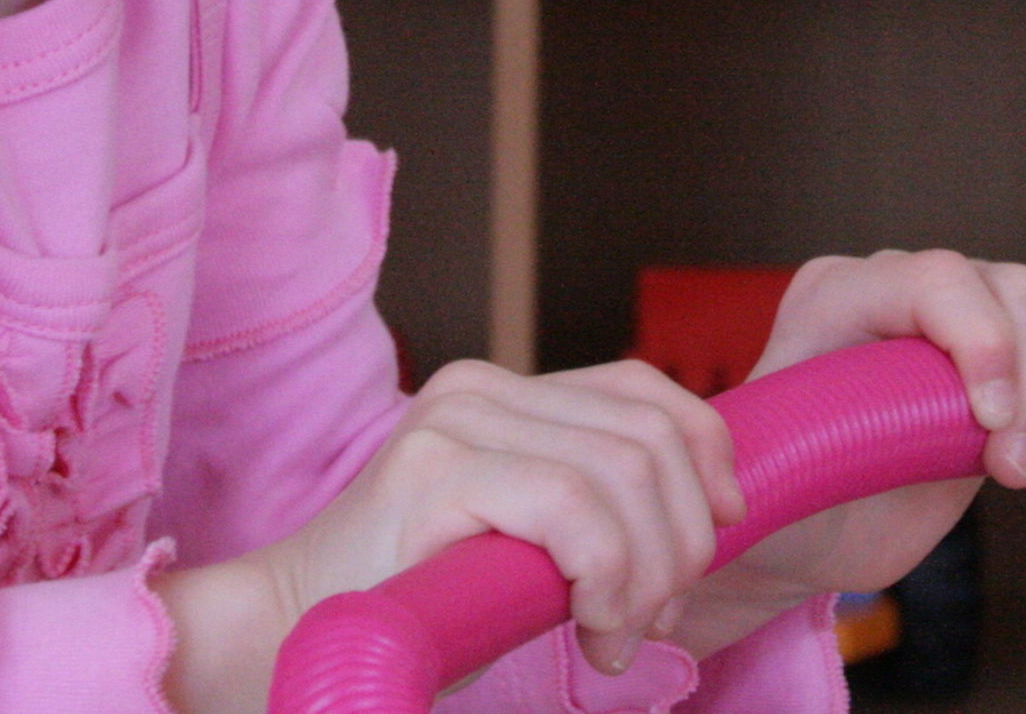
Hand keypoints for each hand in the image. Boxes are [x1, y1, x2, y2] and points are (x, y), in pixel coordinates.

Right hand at [163, 359, 743, 713]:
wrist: (299, 629)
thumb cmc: (422, 599)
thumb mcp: (526, 539)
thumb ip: (591, 506)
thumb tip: (708, 517)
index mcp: (504, 391)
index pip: (642, 389)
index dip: (707, 450)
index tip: (725, 526)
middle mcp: (481, 388)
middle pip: (648, 437)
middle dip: (684, 538)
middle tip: (655, 618)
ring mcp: (456, 421)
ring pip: (625, 474)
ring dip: (649, 574)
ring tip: (618, 636)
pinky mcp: (435, 470)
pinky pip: (575, 509)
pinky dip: (611, 576)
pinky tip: (596, 630)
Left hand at [679, 250, 1025, 652]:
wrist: (811, 531)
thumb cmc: (783, 504)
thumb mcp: (769, 479)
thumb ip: (781, 460)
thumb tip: (769, 462)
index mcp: (840, 296)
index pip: (936, 276)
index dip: (982, 340)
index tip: (991, 425)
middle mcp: (909, 292)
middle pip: (1014, 288)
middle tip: (1014, 473)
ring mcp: (968, 322)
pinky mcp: (1016, 365)